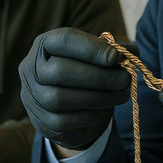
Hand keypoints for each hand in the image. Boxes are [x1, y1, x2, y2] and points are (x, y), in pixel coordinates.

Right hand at [18, 27, 137, 150]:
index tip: (117, 56)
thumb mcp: (94, 58)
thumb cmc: (83, 74)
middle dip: (98, 76)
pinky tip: (104, 109)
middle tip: (125, 79)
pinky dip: (89, 115)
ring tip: (121, 94)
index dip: (91, 48)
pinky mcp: (41, 121)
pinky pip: (64, 121)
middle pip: (60, 71)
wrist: (67, 108)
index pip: (63, 40)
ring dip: (98, 97)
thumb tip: (132, 52)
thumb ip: (112, 52)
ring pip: (61, 99)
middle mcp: (31, 69)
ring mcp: (32, 97)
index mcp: (44, 45)